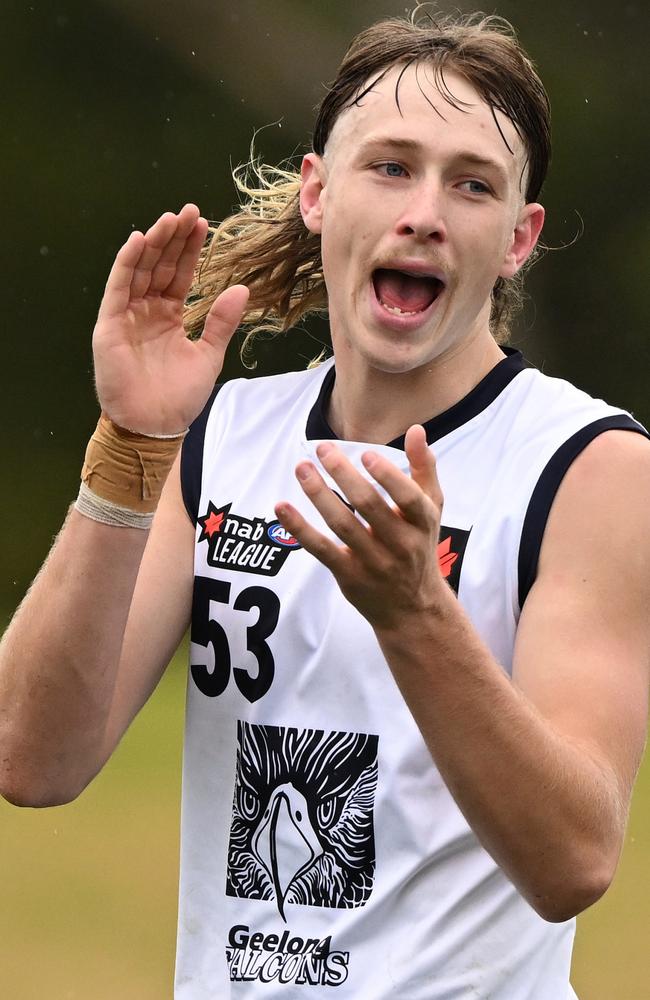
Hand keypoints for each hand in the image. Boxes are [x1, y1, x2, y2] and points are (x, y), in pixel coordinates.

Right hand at [93, 203, 248, 434]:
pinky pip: (117, 289)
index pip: (179, 274)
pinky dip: (126, 264)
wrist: (155, 426)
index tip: (204, 224)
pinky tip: (138, 240)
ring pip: (139, 270)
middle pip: (160, 265)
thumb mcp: (208, 356)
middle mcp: (146, 311)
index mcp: (169, 316)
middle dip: (174, 238)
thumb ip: (221, 322)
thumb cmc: (178, 397)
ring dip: (153, 243)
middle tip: (189, 210)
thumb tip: (241, 288)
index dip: (190, 250)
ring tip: (170, 219)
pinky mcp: (109, 326)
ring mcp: (126, 316)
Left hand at [275, 425, 448, 630]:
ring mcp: (374, 562)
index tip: (365, 454)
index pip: (407, 498)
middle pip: (369, 506)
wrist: (414, 608)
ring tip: (302, 468)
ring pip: (343, 525)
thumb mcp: (431, 508)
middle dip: (344, 475)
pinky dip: (299, 529)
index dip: (387, 476)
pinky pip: (321, 549)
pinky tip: (282, 507)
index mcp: (422, 522)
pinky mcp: (349, 576)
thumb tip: (415, 430)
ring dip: (319, 495)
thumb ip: (424, 469)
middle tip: (323, 449)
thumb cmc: (419, 546)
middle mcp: (400, 544)